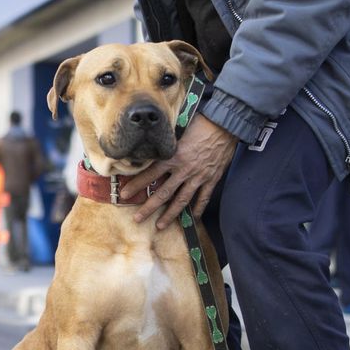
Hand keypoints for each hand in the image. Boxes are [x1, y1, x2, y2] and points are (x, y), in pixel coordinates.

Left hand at [119, 115, 237, 228]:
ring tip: (160, 225)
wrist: (225, 125)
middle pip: (163, 193)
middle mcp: (184, 170)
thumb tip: (152, 148)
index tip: (124, 194)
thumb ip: (167, 144)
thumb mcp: (178, 131)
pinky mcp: (212, 179)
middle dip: (149, 207)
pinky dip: (198, 209)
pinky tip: (193, 218)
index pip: (150, 174)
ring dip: (170, 214)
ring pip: (182, 200)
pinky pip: (203, 198)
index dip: (136, 185)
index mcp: (174, 157)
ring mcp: (199, 176)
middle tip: (138, 218)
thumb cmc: (201, 123)